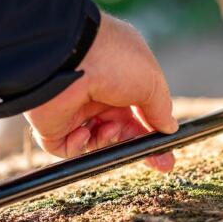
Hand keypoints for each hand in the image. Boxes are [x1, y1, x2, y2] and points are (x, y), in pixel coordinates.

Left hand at [23, 13, 177, 171]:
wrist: (71, 58)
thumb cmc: (116, 62)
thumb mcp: (151, 82)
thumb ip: (161, 109)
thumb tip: (169, 128)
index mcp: (121, 77)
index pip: (139, 110)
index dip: (153, 131)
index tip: (166, 151)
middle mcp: (98, 92)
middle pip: (121, 129)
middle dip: (138, 146)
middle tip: (160, 163)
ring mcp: (75, 107)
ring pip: (97, 140)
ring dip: (108, 139)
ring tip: (110, 129)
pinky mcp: (53, 123)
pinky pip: (67, 147)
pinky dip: (79, 145)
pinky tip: (84, 131)